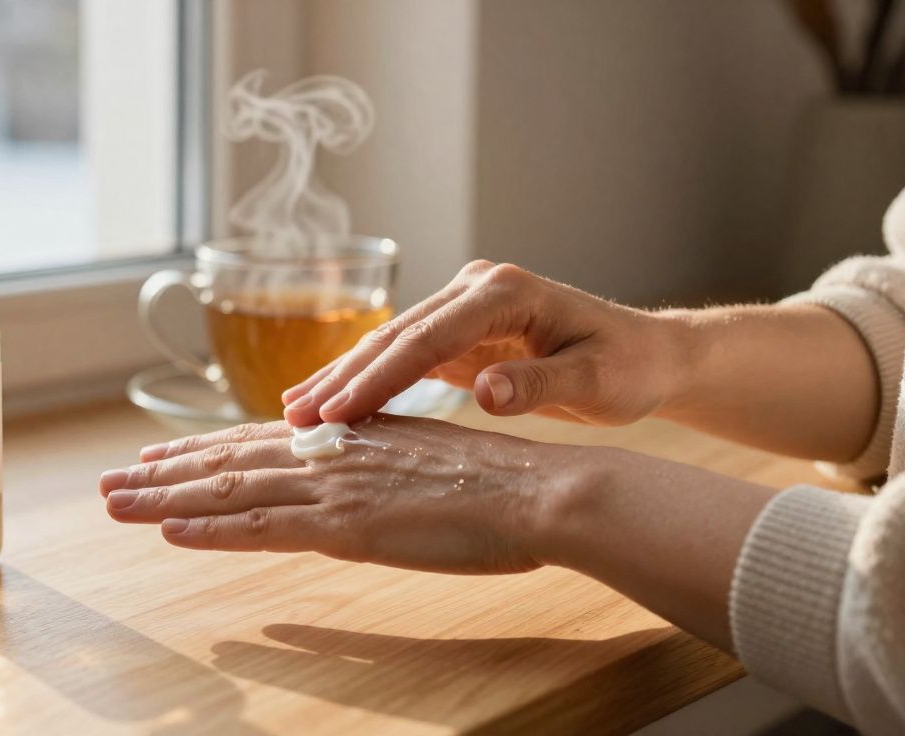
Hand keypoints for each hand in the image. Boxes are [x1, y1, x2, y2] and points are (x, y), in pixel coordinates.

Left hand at [98, 415, 582, 574]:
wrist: (539, 490)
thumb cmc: (497, 481)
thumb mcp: (424, 457)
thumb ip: (378, 461)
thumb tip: (354, 475)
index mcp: (349, 437)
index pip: (259, 443)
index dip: (204, 450)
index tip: (159, 458)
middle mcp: (331, 453)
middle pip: (230, 461)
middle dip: (165, 474)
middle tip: (111, 482)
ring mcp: (335, 486)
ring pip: (231, 490)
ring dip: (166, 500)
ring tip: (115, 504)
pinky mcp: (347, 524)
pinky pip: (263, 527)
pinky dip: (211, 529)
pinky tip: (170, 531)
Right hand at [281, 260, 684, 427]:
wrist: (648, 356)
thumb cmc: (630, 368)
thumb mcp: (598, 381)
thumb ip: (540, 383)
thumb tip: (485, 392)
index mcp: (505, 292)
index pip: (427, 338)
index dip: (379, 377)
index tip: (339, 412)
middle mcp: (476, 289)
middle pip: (395, 336)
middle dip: (343, 378)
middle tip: (296, 417)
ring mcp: (462, 308)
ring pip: (389, 344)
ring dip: (343, 379)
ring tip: (294, 412)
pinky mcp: (458, 331)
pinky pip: (402, 358)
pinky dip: (366, 383)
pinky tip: (331, 404)